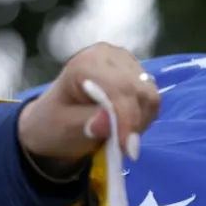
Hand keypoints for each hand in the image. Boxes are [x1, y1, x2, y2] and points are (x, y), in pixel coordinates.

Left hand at [18, 42, 159, 169]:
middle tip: (123, 148)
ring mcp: (124, 62)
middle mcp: (108, 56)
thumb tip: (108, 120)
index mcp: (86, 63)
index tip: (128, 149)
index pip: (118, 88)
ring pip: (149, 95)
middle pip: (139, 90)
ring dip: (139, 121)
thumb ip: (88, 122)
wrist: (55, 120)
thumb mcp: (66, 128)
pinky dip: (141, 117)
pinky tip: (124, 126)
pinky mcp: (135, 73)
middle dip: (134, 122)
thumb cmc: (56, 123)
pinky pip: (150, 99)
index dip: (127, 119)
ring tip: (118, 136)